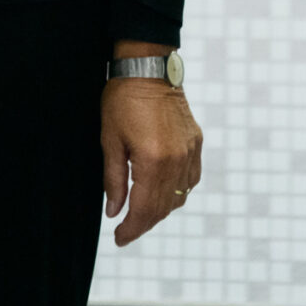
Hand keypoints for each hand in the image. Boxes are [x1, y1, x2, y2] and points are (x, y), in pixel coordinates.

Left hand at [101, 43, 203, 246]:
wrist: (148, 66)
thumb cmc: (123, 99)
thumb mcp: (110, 140)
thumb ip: (113, 180)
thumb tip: (113, 210)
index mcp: (154, 160)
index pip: (145, 209)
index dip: (131, 229)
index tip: (118, 239)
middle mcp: (177, 159)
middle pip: (164, 207)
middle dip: (144, 224)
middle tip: (125, 232)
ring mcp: (190, 150)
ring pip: (180, 196)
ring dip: (161, 210)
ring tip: (141, 214)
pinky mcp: (196, 142)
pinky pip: (192, 179)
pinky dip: (178, 192)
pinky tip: (164, 193)